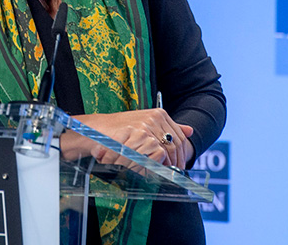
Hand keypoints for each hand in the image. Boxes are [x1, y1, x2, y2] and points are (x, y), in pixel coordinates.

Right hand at [60, 109, 194, 169]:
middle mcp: (155, 117)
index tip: (180, 167)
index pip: (180, 137)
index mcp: (159, 114)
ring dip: (156, 165)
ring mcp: (147, 125)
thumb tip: (190, 130)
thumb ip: (167, 128)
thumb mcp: (146, 124)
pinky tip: (138, 166)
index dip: (182, 155)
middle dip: (173, 163)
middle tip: (167, 173)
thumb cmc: (120, 130)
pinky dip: (147, 165)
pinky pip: (152, 156)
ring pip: (164, 153)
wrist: (97, 130)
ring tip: (145, 168)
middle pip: (174, 146)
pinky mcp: (139, 134)